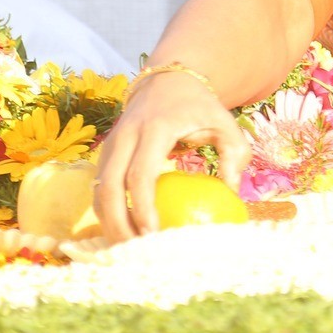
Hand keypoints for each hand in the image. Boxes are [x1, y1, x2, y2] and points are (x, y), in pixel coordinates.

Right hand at [94, 71, 250, 242]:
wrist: (166, 81)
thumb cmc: (199, 106)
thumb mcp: (223, 122)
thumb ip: (234, 153)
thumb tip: (233, 191)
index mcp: (155, 129)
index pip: (140, 173)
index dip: (142, 206)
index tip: (153, 233)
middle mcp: (126, 135)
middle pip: (110, 186)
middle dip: (117, 222)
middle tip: (135, 251)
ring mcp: (111, 143)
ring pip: (98, 189)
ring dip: (107, 221)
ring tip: (126, 249)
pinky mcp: (105, 152)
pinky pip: (99, 185)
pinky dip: (105, 211)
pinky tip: (122, 231)